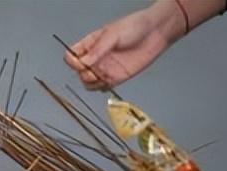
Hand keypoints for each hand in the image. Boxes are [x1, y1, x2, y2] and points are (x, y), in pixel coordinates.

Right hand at [64, 2, 185, 89]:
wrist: (155, 33)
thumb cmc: (134, 27)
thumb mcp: (112, 35)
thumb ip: (97, 50)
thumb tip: (82, 62)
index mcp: (90, 44)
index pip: (71, 57)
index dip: (73, 62)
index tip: (82, 62)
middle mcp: (95, 58)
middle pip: (78, 73)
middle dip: (84, 74)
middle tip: (96, 69)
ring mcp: (104, 69)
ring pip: (88, 83)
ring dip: (92, 83)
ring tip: (104, 75)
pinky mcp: (115, 78)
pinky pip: (101, 88)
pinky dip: (102, 88)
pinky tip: (109, 81)